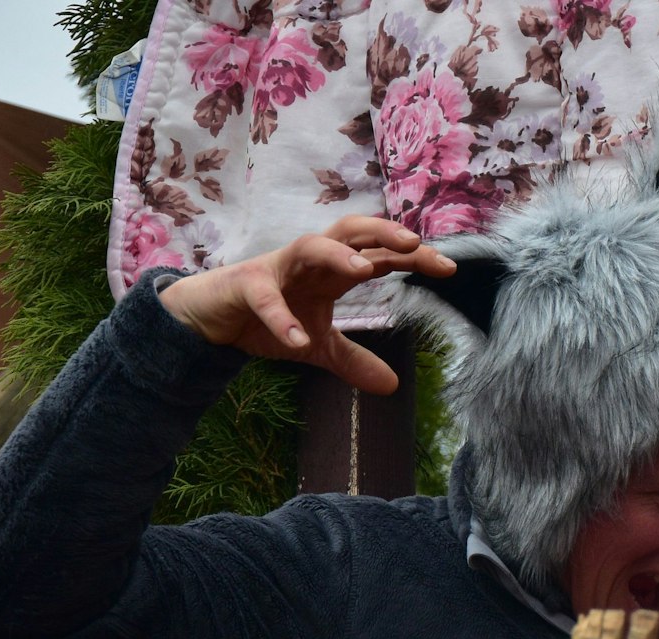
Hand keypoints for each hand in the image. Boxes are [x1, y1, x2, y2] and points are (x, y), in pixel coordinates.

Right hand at [157, 216, 455, 393]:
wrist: (209, 319)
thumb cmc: (266, 319)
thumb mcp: (318, 346)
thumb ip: (353, 360)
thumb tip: (393, 386)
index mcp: (333, 271)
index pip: (380, 254)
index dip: (413, 257)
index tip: (449, 268)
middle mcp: (310, 261)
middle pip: (351, 232)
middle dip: (382, 232)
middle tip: (414, 243)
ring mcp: (277, 269)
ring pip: (310, 247)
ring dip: (338, 255)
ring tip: (366, 270)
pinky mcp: (246, 285)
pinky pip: (266, 297)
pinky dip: (282, 318)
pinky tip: (299, 339)